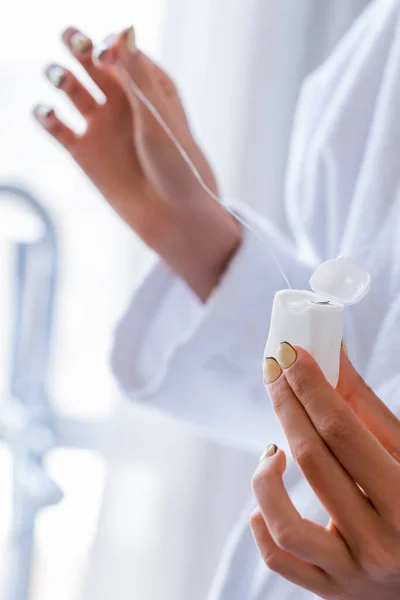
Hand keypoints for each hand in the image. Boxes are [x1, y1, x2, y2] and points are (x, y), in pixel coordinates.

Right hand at [33, 26, 240, 299]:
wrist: (172, 215)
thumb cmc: (176, 165)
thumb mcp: (157, 116)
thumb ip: (136, 76)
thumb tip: (120, 31)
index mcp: (148, 87)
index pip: (122, 51)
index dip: (110, 46)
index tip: (107, 55)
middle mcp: (122, 102)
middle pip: (92, 62)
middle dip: (79, 46)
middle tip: (70, 37)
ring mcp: (102, 126)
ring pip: (71, 90)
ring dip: (60, 76)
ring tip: (57, 75)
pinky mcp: (84, 153)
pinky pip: (57, 128)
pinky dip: (46, 117)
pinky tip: (45, 111)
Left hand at [250, 343, 399, 598]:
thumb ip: (366, 407)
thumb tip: (331, 354)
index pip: (342, 431)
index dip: (311, 386)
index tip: (290, 354)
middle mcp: (380, 545)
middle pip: (313, 461)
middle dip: (287, 404)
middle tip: (275, 371)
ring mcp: (352, 574)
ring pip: (286, 524)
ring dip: (266, 476)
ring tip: (272, 450)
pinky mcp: (330, 590)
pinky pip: (279, 560)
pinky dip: (262, 523)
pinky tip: (269, 492)